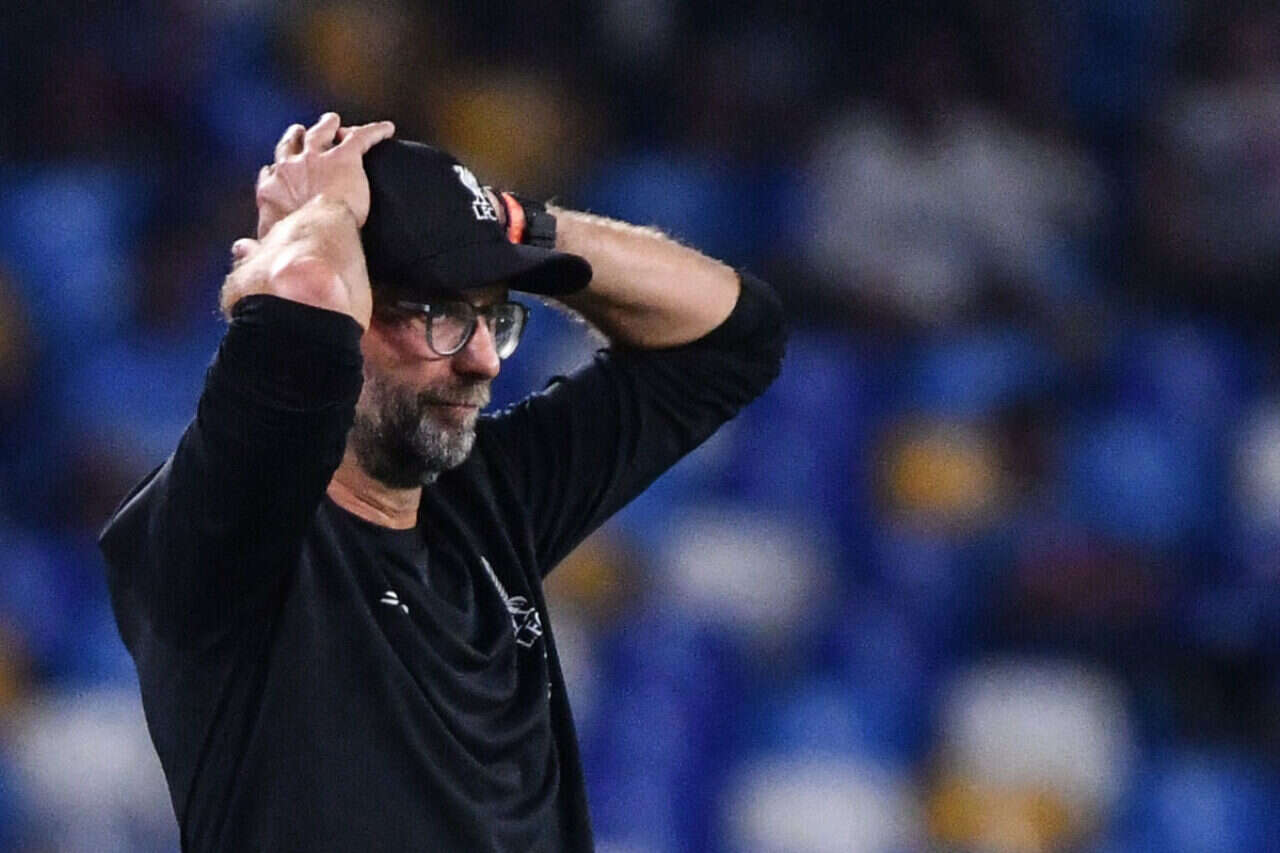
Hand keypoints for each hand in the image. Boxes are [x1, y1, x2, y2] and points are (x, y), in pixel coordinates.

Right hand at [255, 112, 394, 237]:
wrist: (316, 232)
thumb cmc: (293, 245)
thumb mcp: (269, 245)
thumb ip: (255, 247)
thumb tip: (239, 249)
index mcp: (272, 189)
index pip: (271, 174)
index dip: (276, 170)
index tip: (276, 170)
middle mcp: (291, 167)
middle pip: (290, 144)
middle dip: (295, 137)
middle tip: (300, 131)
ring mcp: (317, 158)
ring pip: (321, 132)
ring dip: (327, 125)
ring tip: (333, 121)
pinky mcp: (345, 157)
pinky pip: (362, 137)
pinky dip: (375, 131)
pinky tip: (387, 129)